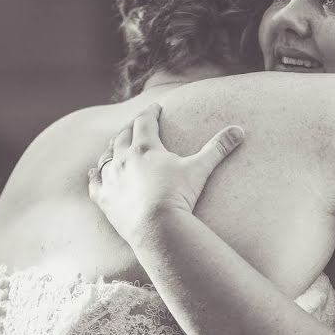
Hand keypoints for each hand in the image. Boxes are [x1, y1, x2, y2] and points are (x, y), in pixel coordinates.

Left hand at [88, 103, 244, 245]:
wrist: (157, 227)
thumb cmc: (179, 196)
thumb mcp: (200, 169)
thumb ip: (218, 148)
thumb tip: (239, 130)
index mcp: (145, 147)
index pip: (145, 121)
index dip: (151, 112)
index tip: (156, 107)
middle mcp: (123, 159)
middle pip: (123, 135)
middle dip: (131, 127)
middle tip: (138, 123)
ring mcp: (111, 179)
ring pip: (107, 156)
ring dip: (112, 148)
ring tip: (117, 144)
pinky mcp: (105, 200)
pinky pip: (95, 184)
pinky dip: (94, 176)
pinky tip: (94, 172)